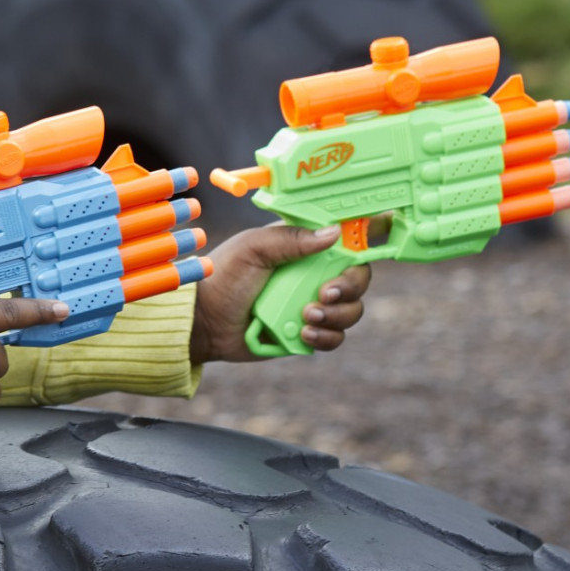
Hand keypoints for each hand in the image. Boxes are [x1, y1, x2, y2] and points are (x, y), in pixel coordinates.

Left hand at [190, 224, 369, 364]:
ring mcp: (314, 304)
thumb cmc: (224, 277)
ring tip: (306, 316)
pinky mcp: (308, 332)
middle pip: (358, 279)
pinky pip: (335, 337)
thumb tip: (334, 233)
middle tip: (324, 294)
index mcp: (304, 247)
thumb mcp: (253, 249)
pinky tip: (303, 334)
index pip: (346, 242)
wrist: (205, 321)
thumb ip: (291, 239)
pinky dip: (326, 337)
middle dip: (349, 288)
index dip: (364, 245)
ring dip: (337, 315)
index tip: (364, 252)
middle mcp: (314, 274)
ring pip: (352, 311)